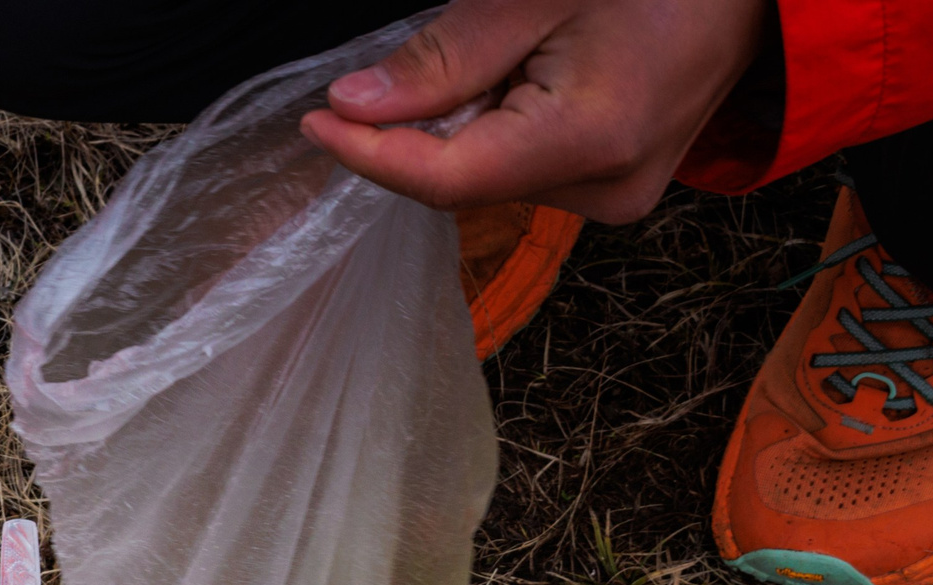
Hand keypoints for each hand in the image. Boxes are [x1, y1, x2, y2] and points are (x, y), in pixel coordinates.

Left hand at [300, 0, 770, 221]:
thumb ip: (444, 57)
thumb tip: (354, 105)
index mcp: (592, 140)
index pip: (445, 177)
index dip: (368, 153)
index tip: (314, 119)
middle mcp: (606, 190)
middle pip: (466, 175)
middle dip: (432, 118)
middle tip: (469, 38)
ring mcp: (617, 198)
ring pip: (493, 170)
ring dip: (475, 116)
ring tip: (531, 45)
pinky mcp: (618, 187)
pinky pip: (528, 165)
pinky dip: (507, 122)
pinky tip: (539, 71)